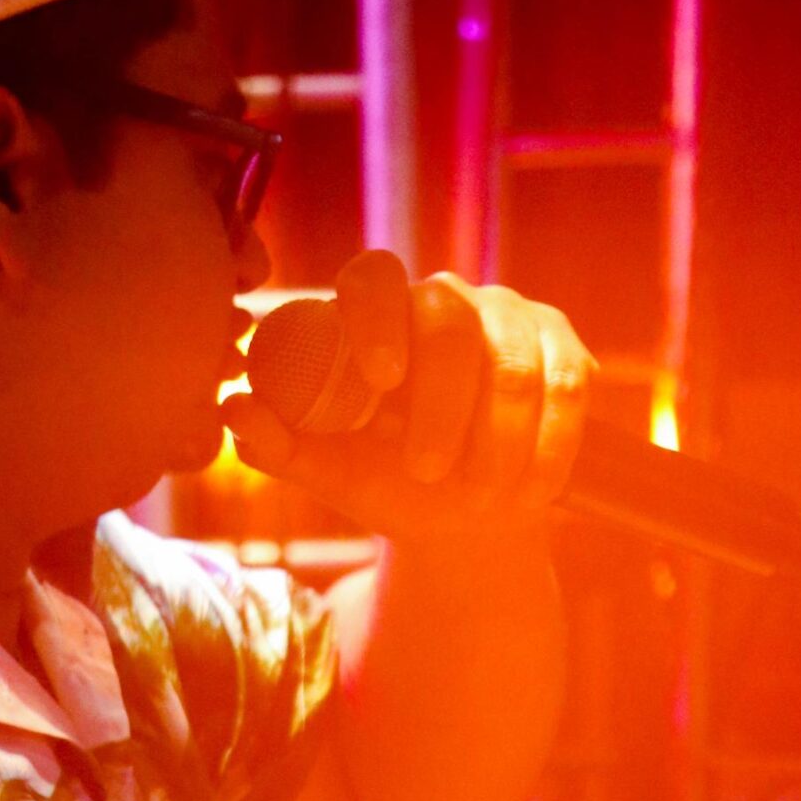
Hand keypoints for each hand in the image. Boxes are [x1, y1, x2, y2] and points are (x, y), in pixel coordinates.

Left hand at [229, 250, 593, 541]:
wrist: (463, 520)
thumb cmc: (384, 482)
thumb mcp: (327, 472)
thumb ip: (276, 445)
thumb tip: (234, 409)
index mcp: (378, 314)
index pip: (374, 279)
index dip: (377, 318)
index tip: (380, 380)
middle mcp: (445, 299)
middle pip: (449, 326)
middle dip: (440, 408)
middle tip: (427, 472)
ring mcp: (511, 317)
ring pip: (512, 364)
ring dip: (496, 441)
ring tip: (479, 497)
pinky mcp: (564, 349)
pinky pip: (565, 386)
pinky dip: (546, 446)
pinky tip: (529, 489)